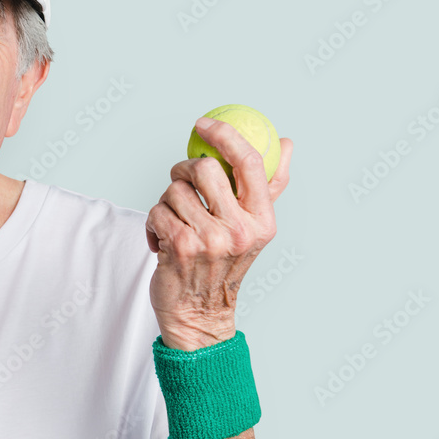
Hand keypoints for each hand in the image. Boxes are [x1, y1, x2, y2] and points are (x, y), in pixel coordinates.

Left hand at [145, 116, 293, 350]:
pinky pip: (156, 210)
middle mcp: (240, 230)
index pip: (250, 162)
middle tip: (181, 181)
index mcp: (263, 221)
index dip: (225, 135)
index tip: (204, 124)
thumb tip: (285, 142)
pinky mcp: (179, 246)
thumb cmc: (223, 265)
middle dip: (184, 170)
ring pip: (174, 189)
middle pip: (205, 168)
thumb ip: (268, 186)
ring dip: (166, 202)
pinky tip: (162, 240)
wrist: (199, 314)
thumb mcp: (253, 229)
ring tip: (175, 223)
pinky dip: (153, 222)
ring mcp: (209, 239)